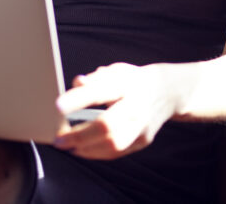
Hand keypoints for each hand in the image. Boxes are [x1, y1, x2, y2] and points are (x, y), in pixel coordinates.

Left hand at [53, 62, 181, 159]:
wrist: (168, 92)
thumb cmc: (133, 81)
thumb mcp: (117, 71)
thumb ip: (96, 78)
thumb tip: (78, 83)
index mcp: (128, 84)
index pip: (101, 91)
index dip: (79, 99)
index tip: (57, 106)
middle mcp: (137, 106)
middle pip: (107, 124)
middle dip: (79, 135)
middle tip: (58, 139)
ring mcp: (142, 125)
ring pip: (113, 144)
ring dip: (86, 148)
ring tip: (67, 146)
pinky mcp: (143, 140)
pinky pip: (117, 152)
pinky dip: (96, 153)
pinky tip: (81, 150)